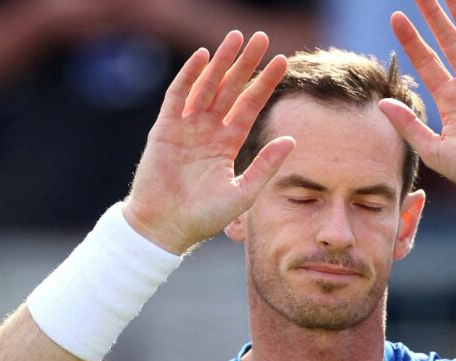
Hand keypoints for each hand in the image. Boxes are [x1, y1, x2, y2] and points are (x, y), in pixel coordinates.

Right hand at [123, 32, 294, 253]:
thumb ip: (266, 165)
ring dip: (220, 62)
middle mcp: (209, 130)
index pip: (250, 105)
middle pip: (231, 88)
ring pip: (207, 86)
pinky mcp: (164, 128)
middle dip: (245, 63)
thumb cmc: (204, 216)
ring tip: (235, 38)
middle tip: (261, 38)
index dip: (265, 83)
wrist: (166, 227)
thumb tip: (291, 139)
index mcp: (228, 143)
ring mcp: (186, 127)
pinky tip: (204, 57)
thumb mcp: (244, 192)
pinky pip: (178, 95)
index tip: (283, 61)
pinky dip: (189, 75)